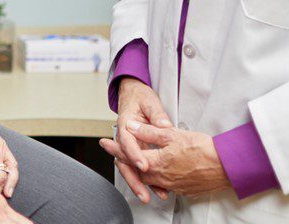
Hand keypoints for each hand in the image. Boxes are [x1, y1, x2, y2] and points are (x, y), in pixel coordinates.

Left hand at [99, 123, 229, 198]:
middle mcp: (161, 177)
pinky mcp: (182, 189)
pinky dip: (155, 177)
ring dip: (139, 170)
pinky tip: (156, 173)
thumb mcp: (172, 134)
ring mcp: (172, 185)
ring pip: (148, 178)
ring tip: (133, 163)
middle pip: (136, 169)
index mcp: (156, 162)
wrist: (225, 166)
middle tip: (115, 152)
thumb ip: (149, 131)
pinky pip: (162, 184)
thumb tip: (132, 127)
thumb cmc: (203, 149)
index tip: (105, 143)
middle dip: (124, 160)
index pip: (129, 154)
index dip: (116, 147)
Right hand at [110, 78, 171, 202]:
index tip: (144, 166)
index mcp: (125, 124)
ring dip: (138, 183)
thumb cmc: (139, 96)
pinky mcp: (137, 149)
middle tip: (143, 193)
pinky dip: (145, 178)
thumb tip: (163, 125)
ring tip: (148, 196)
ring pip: (130, 167)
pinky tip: (156, 188)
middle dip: (134, 179)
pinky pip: (138, 166)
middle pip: (125, 162)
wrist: (132, 93)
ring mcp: (130, 145)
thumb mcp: (149, 101)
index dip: (135, 156)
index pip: (128, 143)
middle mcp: (125, 137)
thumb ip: (156, 114)